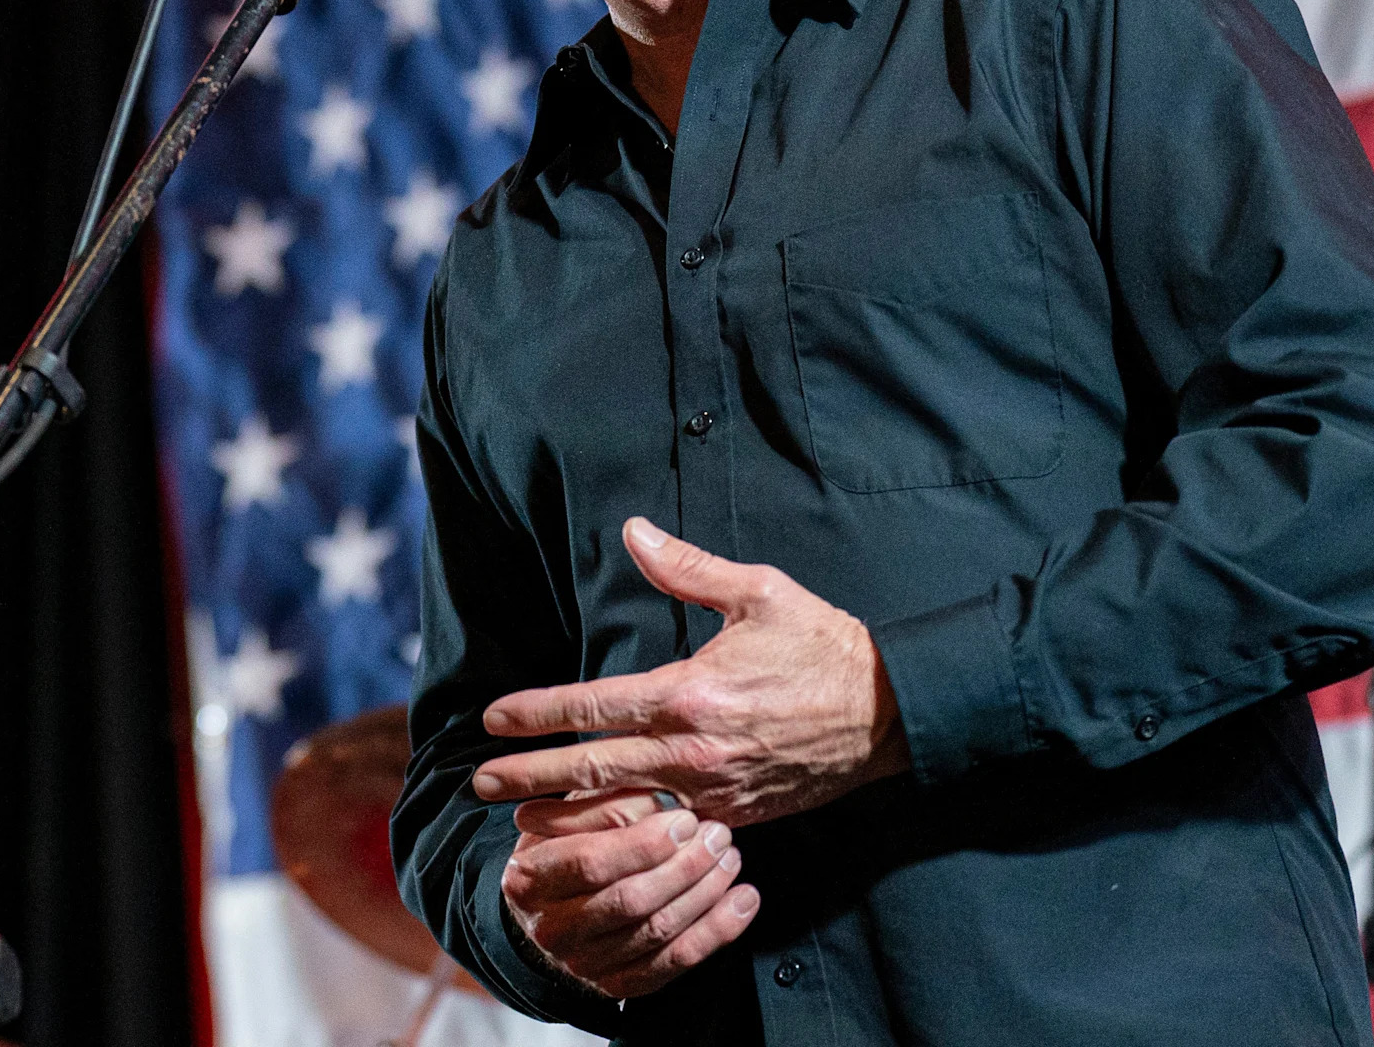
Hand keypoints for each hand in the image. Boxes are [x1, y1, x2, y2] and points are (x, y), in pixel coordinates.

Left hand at [474, 517, 906, 825]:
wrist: (893, 712)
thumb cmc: (824, 644)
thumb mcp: (759, 592)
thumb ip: (687, 568)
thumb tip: (633, 531)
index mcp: (690, 692)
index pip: (592, 706)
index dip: (537, 713)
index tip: (493, 720)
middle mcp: (694, 749)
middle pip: (592, 769)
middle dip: (529, 777)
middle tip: (479, 784)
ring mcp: (715, 790)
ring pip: (626, 811)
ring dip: (571, 818)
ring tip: (520, 826)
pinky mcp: (737, 816)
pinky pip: (669, 829)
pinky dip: (628, 835)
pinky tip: (598, 841)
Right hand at [500, 787, 759, 998]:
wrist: (548, 907)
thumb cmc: (563, 847)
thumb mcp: (568, 814)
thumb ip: (603, 804)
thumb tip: (658, 799)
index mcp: (529, 879)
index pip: (591, 863)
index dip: (643, 842)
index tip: (683, 819)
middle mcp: (552, 928)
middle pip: (630, 901)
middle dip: (684, 866)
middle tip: (717, 835)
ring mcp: (585, 964)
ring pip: (657, 932)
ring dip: (705, 894)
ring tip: (730, 858)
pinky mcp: (618, 984)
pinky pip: (675, 962)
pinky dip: (716, 931)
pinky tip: (741, 902)